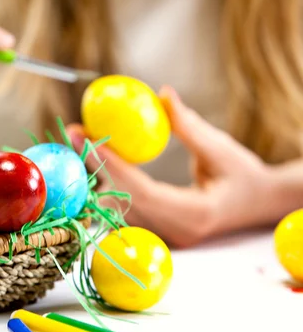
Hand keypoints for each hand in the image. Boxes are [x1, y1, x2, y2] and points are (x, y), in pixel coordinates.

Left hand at [68, 86, 273, 247]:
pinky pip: (124, 207)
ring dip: (95, 174)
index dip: (112, 165)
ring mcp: (164, 236)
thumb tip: (163, 94)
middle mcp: (174, 232)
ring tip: (77, 140)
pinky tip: (93, 157)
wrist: (258, 204)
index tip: (88, 138)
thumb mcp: (221, 148)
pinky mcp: (157, 231)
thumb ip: (189, 125)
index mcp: (194, 215)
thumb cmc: (244, 175)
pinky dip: (107, 182)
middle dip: (93, 166)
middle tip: (72, 132)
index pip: (142, 192)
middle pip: (122, 201)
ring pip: (117, 207)